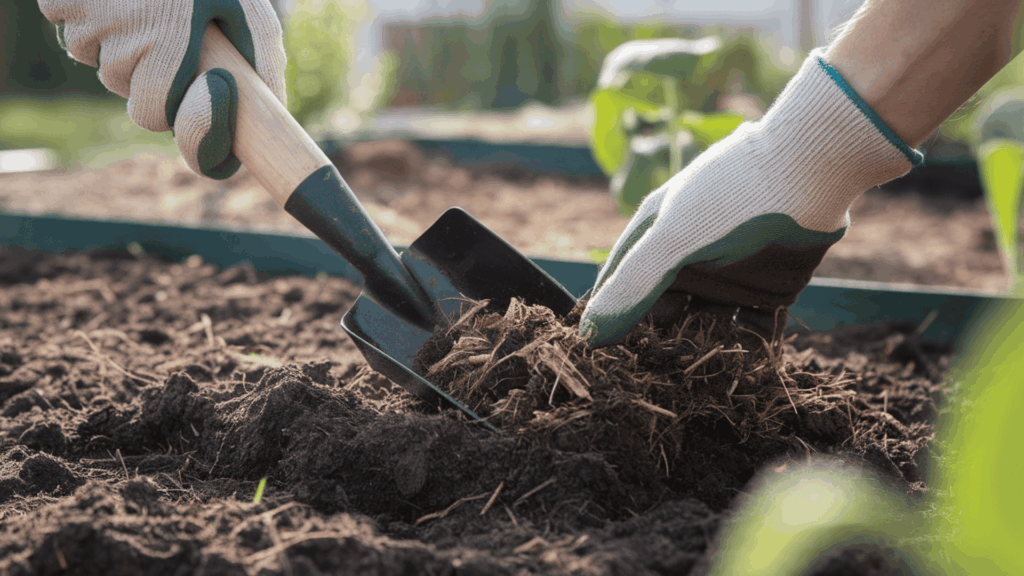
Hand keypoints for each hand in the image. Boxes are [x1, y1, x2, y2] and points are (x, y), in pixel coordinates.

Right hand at [38, 0, 286, 178]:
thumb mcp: (254, 16)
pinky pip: (66, 23)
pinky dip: (87, 13)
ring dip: (114, 40)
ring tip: (145, 6)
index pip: (148, 115)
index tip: (176, 81)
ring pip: (92, 55)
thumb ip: (264, 69)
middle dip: (142, 69)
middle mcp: (119, 35)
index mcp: (168, 45)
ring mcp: (84, 16)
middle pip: (121, 85)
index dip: (163, 104)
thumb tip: (268, 118)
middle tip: (166, 31)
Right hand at [580, 50, 921, 346]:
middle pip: (663, 304)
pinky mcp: (768, 283)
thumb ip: (632, 288)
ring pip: (705, 318)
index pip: (620, 279)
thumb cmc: (730, 197)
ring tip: (704, 361)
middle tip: (661, 361)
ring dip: (704, 341)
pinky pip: (749, 323)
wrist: (813, 170)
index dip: (610, 310)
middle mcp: (691, 250)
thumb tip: (589, 335)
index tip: (602, 347)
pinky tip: (745, 357)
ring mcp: (730, 268)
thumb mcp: (670, 241)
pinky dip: (746, 341)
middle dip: (661, 332)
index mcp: (657, 230)